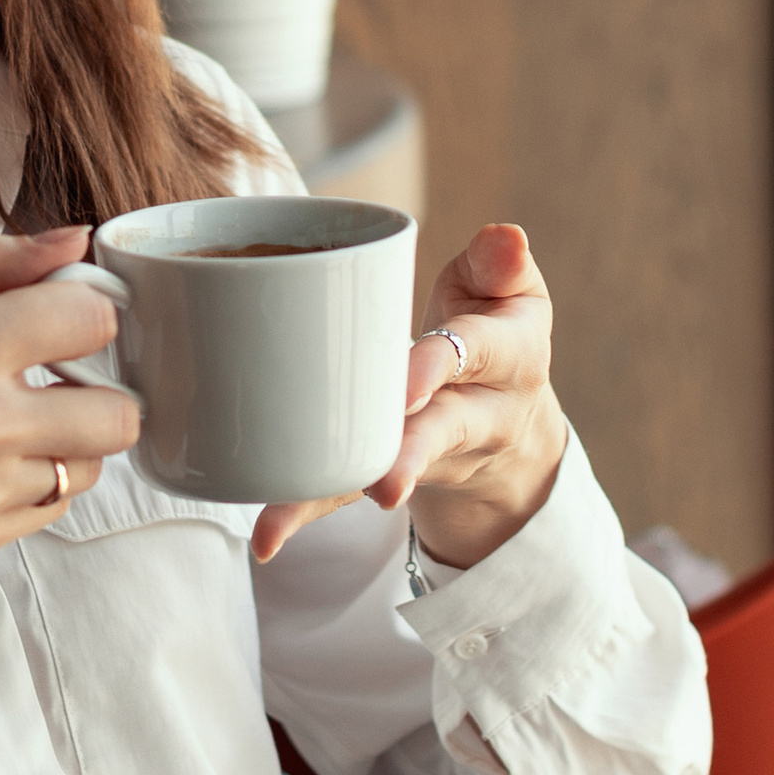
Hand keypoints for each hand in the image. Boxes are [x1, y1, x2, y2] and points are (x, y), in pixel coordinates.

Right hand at [0, 229, 138, 656]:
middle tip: (40, 374)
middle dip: (93, 385)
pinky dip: (32, 481)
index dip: (78, 312)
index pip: (95, 321)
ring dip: (66, 439)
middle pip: (120, 411)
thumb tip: (72, 243)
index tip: (50, 316)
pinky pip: (50, 507)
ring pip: (92, 465)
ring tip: (2, 420)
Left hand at [251, 221, 567, 569]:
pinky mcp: (393, 473)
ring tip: (298, 515)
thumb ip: (499, 265)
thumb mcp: (508, 294)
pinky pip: (347, 492)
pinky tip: (264, 538)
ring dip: (351, 489)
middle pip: (441, 431)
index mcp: (509, 355)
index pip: (478, 353)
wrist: (509, 425)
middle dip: (409, 451)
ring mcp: (437, 453)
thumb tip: (505, 236)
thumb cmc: (490, 332)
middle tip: (382, 479)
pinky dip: (304, 512)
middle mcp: (480, 413)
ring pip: (394, 468)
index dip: (440, 366)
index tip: (409, 381)